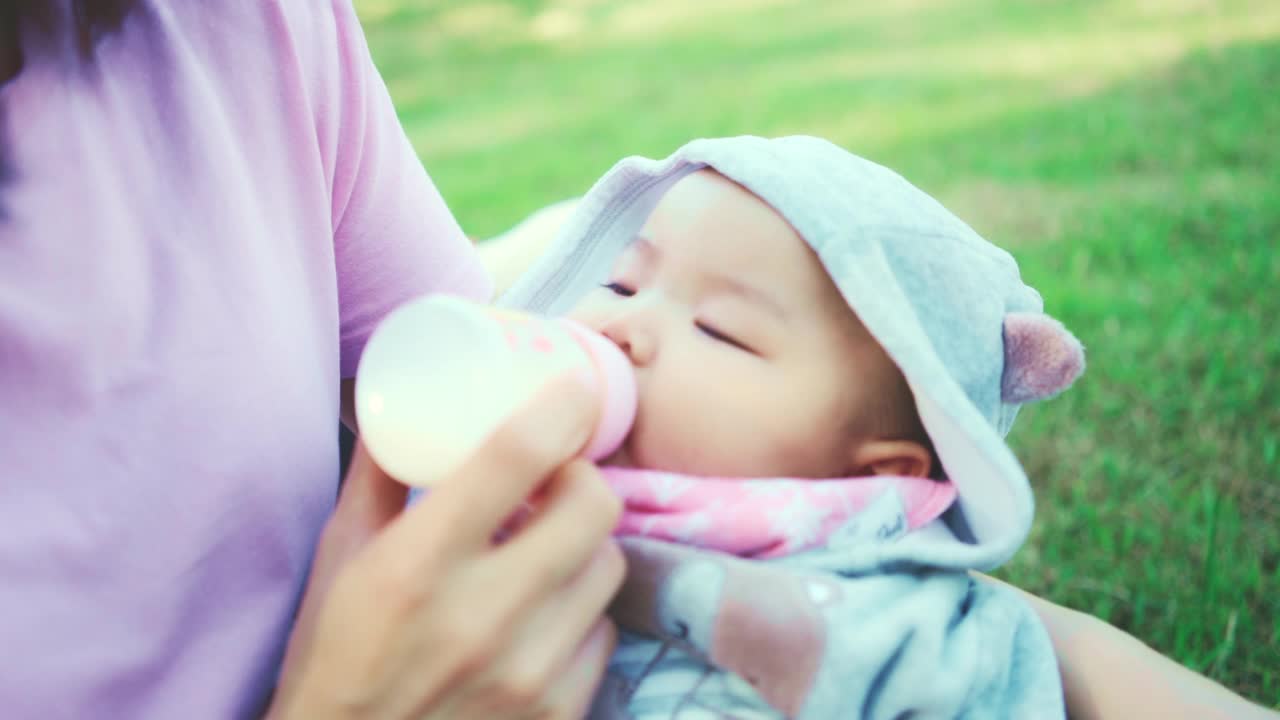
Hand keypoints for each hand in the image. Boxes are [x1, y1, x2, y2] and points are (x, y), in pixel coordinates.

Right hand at [271, 374, 625, 718]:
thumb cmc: (334, 657)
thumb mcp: (340, 559)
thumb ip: (378, 477)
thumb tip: (399, 404)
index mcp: (416, 565)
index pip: (515, 458)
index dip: (558, 409)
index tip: (571, 392)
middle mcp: (480, 616)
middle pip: (592, 507)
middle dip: (581, 478)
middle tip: (556, 480)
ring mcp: (527, 671)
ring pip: (607, 567)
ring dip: (582, 547)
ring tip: (545, 548)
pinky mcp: (555, 712)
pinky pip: (603, 633)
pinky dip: (580, 614)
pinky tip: (542, 615)